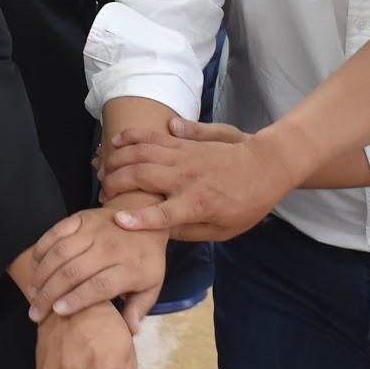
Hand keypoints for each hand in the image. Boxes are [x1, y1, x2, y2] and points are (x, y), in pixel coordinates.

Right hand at [22, 208, 167, 323]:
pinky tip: (33, 268)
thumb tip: (130, 332)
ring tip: (32, 294)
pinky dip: (41, 249)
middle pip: (74, 271)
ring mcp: (94, 229)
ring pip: (60, 252)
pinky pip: (55, 232)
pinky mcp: (81, 218)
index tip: (57, 312)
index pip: (100, 285)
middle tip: (36, 312)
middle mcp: (111, 246)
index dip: (76, 299)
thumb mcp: (152, 285)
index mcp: (131, 266)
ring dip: (41, 274)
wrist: (148, 218)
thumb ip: (139, 308)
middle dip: (50, 294)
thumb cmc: (146, 259)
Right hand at [101, 119, 303, 242]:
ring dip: (118, 160)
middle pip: (142, 176)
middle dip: (116, 183)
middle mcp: (187, 177)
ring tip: (101, 170)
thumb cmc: (247, 203)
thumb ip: (189, 231)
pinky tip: (116, 142)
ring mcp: (185, 156)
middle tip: (102, 193)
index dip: (138, 218)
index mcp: (198, 204)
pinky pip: (154, 136)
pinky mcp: (185, 142)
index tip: (117, 220)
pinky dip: (132, 137)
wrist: (267, 165)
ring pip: (142, 153)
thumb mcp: (223, 230)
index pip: (163, 214)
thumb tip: (159, 232)